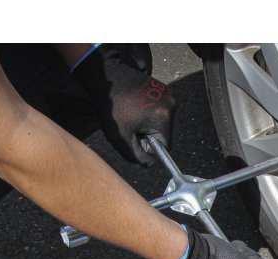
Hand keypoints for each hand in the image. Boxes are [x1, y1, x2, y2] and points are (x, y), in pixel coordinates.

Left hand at [71, 44, 176, 165]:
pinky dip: (149, 113)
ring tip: (132, 114)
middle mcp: (171, 104)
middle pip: (165, 134)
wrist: (107, 76)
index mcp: (163, 117)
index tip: (133, 136)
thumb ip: (137, 157)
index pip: (165, 146)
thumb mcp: (121, 139)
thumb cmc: (111, 108)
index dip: (148, 147)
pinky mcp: (163, 88)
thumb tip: (151, 163)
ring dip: (148, 125)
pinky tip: (135, 106)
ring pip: (162, 123)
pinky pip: (160, 111)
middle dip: (149, 135)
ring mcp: (168, 94)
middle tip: (130, 125)